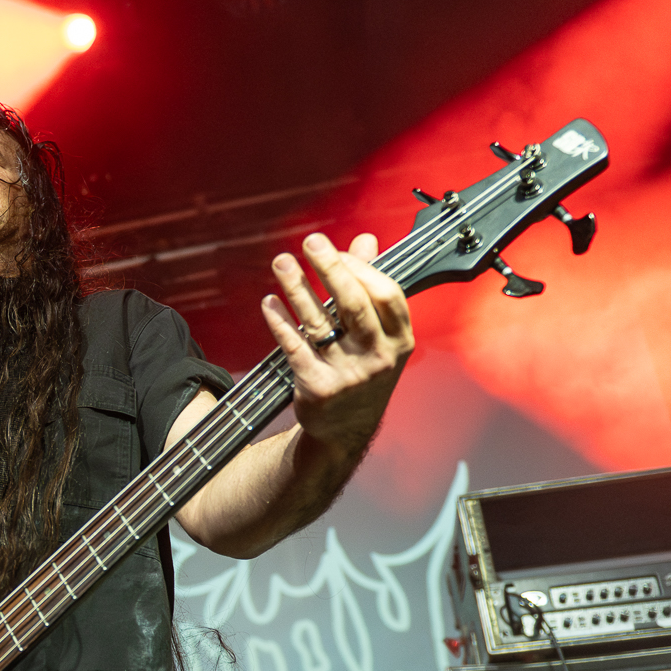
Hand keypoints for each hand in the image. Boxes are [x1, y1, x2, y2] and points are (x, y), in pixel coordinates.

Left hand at [260, 232, 413, 455]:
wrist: (346, 431)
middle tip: (311, 242)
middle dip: (331, 268)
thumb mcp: (379, 334)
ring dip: (298, 289)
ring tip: (283, 263)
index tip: (336, 251)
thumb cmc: (363, 371)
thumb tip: (366, 240)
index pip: (386, 295)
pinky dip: (280, 322)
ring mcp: (349, 375)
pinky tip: (270, 303)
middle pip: (354, 304)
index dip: (360, 269)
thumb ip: (370, 285)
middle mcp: (378, 357)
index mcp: (399, 340)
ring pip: (320, 323)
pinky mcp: (319, 388)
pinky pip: (295, 348)